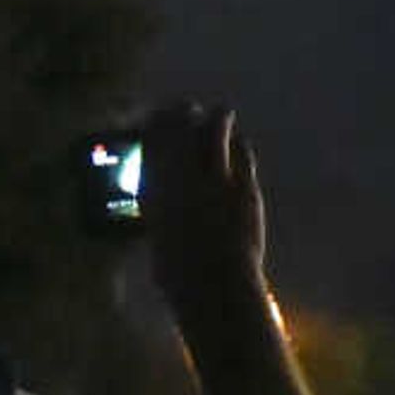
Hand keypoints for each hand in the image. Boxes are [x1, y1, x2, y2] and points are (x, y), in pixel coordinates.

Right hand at [144, 102, 270, 315]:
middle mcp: (180, 175)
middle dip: (184, 111)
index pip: (151, 137)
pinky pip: (242, 151)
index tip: (160, 115)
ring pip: (215, 128)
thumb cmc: (179, 269)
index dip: (157, 121)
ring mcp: (214, 178)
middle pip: (180, 124)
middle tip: (189, 109)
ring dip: (217, 119)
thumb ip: (160, 202)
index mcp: (152, 186)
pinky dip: (239, 145)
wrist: (212, 285)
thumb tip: (162, 186)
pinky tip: (239, 145)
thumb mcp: (158, 230)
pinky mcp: (243, 185)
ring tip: (220, 115)